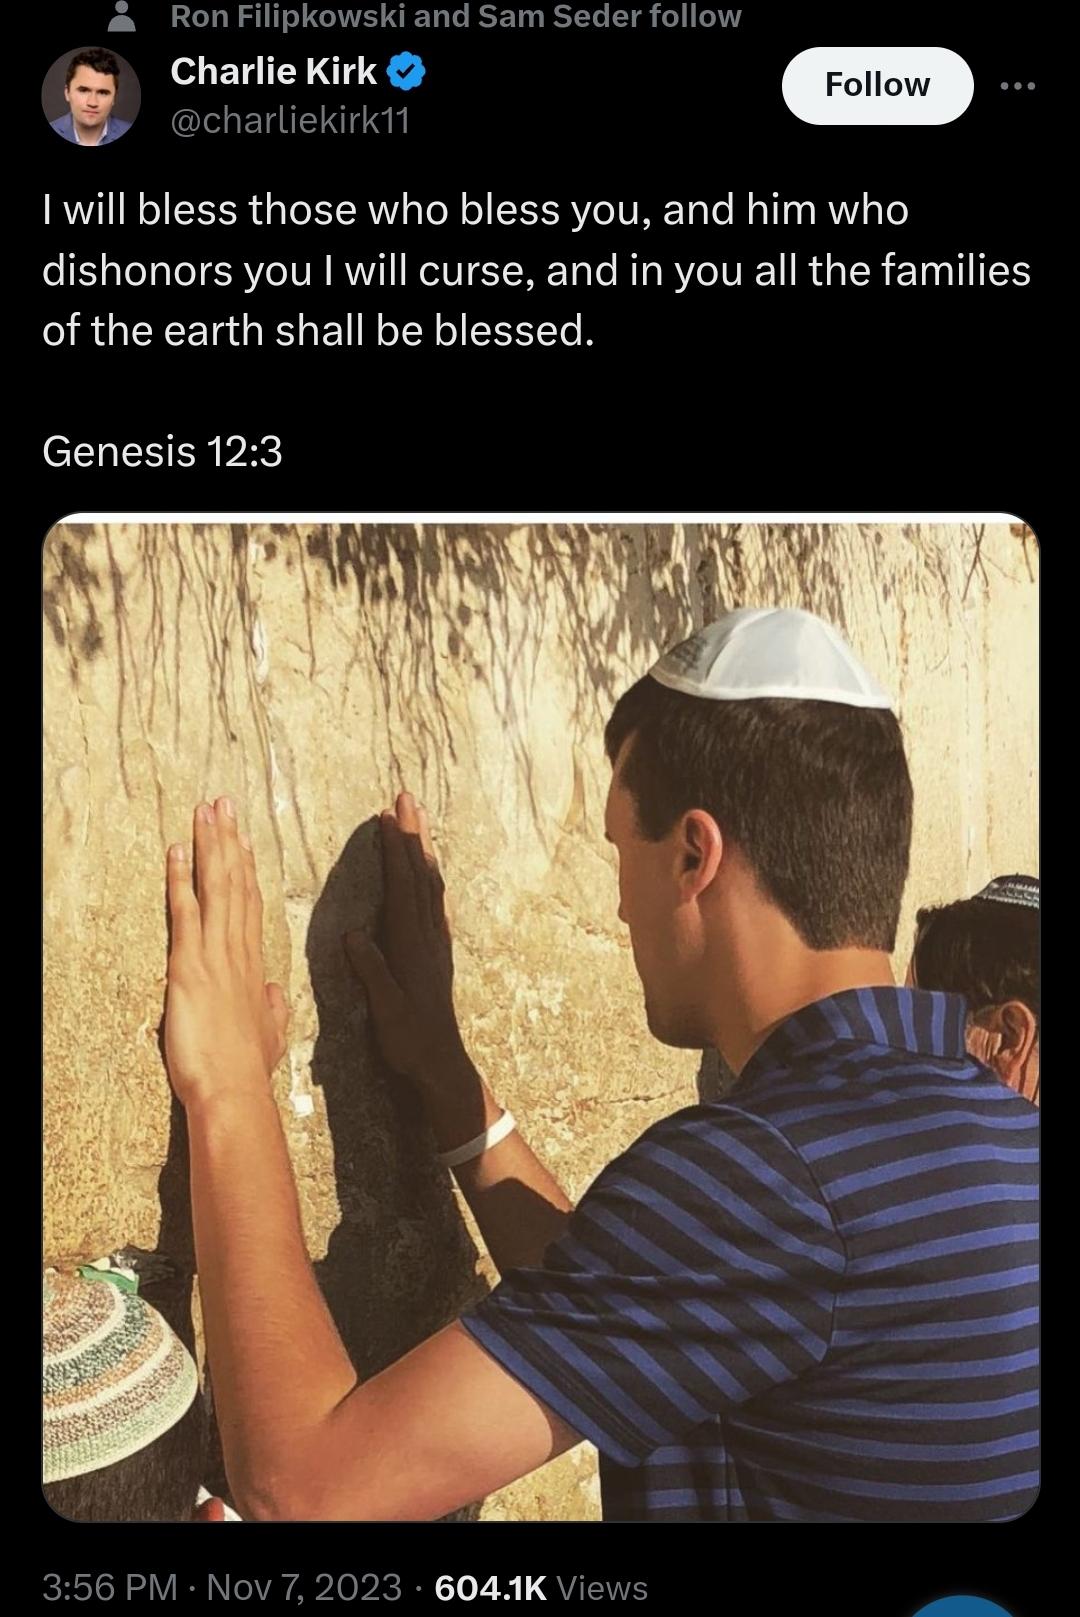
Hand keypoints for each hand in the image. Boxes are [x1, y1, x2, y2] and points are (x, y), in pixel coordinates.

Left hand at [164, 797, 288, 1107]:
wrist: (234, 1091)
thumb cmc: (248, 1071)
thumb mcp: (269, 1036)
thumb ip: (272, 1010)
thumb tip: (273, 995)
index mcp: (253, 967)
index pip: (250, 907)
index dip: (248, 870)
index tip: (245, 840)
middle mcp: (237, 952)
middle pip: (236, 884)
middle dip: (230, 841)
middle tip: (225, 804)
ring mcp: (215, 954)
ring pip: (216, 887)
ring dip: (211, 845)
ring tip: (207, 811)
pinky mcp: (188, 964)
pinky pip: (186, 911)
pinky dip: (181, 878)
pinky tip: (178, 850)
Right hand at [345, 792, 463, 1084]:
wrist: (442, 1064)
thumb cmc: (410, 1040)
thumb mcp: (386, 1010)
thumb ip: (371, 972)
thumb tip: (350, 935)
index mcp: (410, 944)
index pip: (402, 886)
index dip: (394, 850)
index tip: (386, 816)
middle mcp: (426, 936)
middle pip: (420, 874)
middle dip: (412, 834)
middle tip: (406, 798)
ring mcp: (435, 942)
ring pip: (430, 884)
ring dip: (422, 850)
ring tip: (416, 822)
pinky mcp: (438, 953)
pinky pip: (435, 904)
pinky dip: (430, 879)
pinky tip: (430, 874)